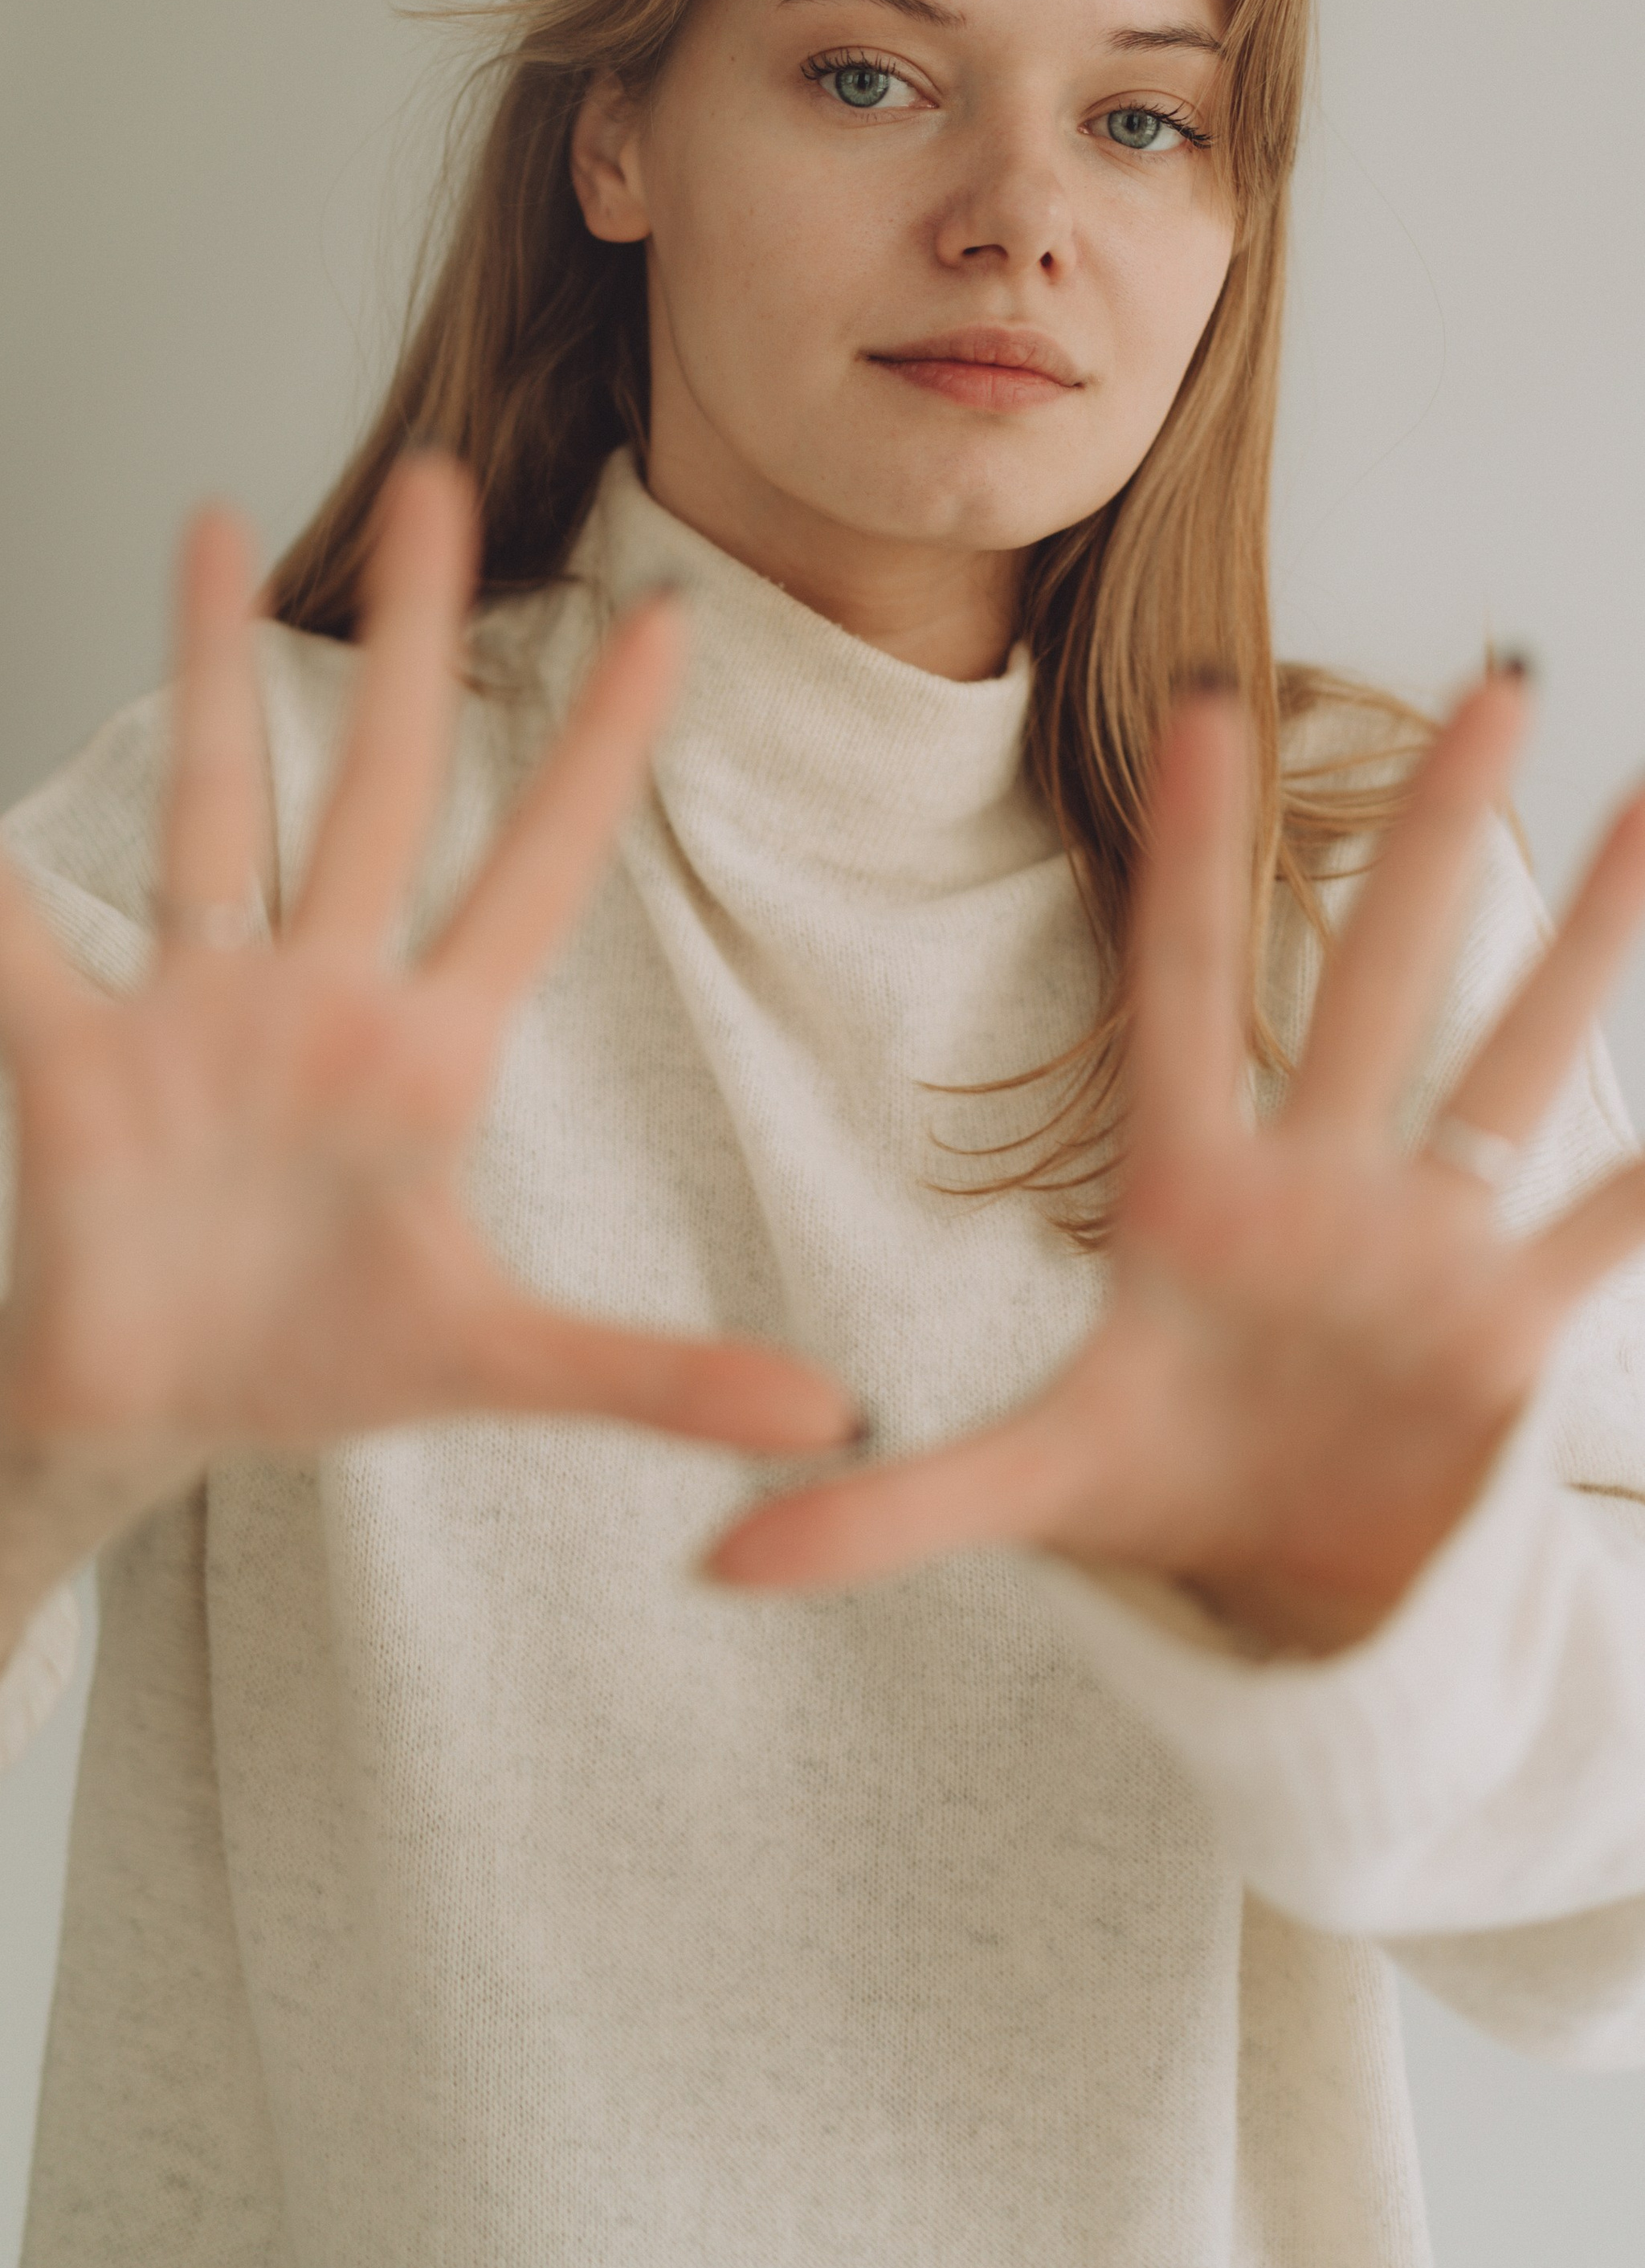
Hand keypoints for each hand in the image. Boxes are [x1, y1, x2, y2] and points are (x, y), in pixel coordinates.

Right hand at [0, 455, 854, 1495]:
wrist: (145, 1412)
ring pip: (213, 810)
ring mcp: (194, 1012)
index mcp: (432, 1055)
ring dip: (209, 670)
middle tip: (440, 485)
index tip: (669, 620)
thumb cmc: (317, 1361)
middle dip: (415, 639)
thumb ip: (657, 1373)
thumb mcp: (498, 1365)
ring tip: (211, 525)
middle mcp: (319, 996)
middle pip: (383, 783)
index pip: (539, 869)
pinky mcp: (72, 1057)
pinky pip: (2, 920)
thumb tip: (838, 1418)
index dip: (602, 753)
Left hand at [706, 673, 1644, 1650]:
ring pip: (1516, 1061)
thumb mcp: (1031, 1497)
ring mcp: (1425, 1245)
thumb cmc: (1157, 1499)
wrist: (1281, 1592)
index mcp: (1191, 1197)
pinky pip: (1611, 1226)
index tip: (1204, 702)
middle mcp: (1319, 1187)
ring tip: (1640, 800)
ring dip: (1586, 938)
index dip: (1197, 852)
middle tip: (1486, 675)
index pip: (1185, 990)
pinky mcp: (1511, 1331)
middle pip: (1381, 977)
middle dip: (1433, 834)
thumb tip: (715, 1563)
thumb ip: (890, 1511)